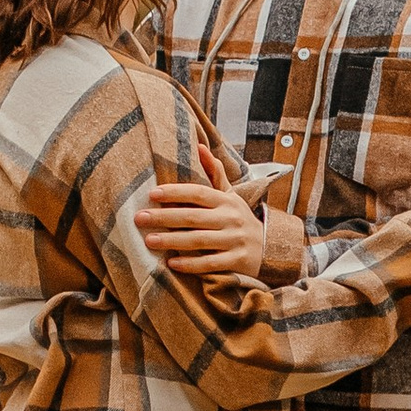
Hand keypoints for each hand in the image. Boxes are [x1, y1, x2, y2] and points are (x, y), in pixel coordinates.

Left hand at [139, 141, 270, 280]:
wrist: (270, 247)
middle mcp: (231, 218)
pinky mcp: (238, 261)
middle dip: (164, 217)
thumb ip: (214, 174)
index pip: (198, 193)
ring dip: (172, 241)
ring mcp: (235, 240)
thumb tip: (199, 146)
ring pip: (199, 240)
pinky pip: (211, 263)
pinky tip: (171, 264)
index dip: (175, 192)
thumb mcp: (230, 196)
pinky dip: (191, 264)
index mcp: (226, 201)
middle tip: (140, 218)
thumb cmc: (239, 219)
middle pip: (193, 217)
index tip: (152, 194)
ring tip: (149, 241)